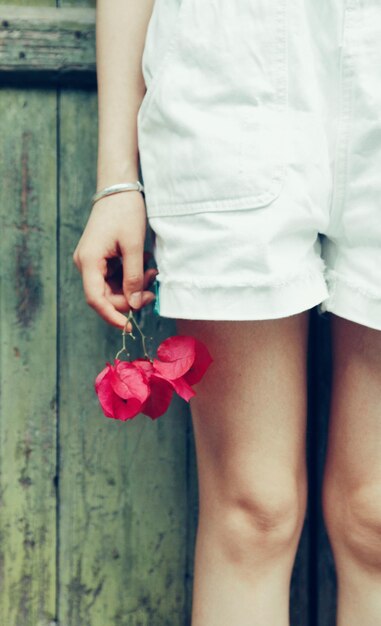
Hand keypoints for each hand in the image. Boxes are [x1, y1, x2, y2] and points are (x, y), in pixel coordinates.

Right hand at [72, 191, 157, 332]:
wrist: (118, 188)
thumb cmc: (125, 212)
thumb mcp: (134, 246)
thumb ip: (134, 277)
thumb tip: (135, 304)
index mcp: (89, 261)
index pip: (95, 299)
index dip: (112, 316)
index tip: (128, 327)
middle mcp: (85, 263)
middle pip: (104, 296)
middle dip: (129, 298)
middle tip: (152, 291)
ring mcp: (92, 261)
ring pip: (111, 288)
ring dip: (132, 287)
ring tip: (151, 273)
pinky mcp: (100, 258)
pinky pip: (114, 277)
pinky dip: (130, 277)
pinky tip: (144, 267)